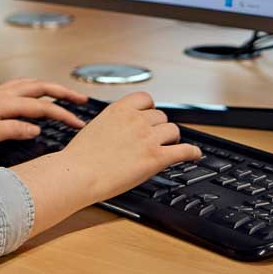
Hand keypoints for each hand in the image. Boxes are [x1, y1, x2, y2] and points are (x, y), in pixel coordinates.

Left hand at [0, 79, 87, 152]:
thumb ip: (12, 130)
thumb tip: (37, 128)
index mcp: (4, 103)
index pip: (41, 107)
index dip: (63, 114)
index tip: (79, 124)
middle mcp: (2, 94)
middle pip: (40, 87)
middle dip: (63, 92)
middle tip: (82, 100)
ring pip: (30, 84)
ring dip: (49, 87)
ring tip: (64, 95)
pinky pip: (19, 86)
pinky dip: (34, 87)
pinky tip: (34, 94)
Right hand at [52, 91, 203, 201]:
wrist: (78, 174)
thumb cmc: (80, 157)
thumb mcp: (95, 127)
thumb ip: (114, 123)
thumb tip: (122, 129)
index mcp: (119, 110)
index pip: (146, 99)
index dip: (150, 109)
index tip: (150, 116)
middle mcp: (135, 120)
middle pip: (161, 117)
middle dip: (158, 127)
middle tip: (155, 138)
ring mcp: (147, 138)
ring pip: (173, 130)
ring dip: (171, 139)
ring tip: (169, 146)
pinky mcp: (156, 157)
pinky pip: (184, 150)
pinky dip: (192, 152)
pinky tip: (194, 154)